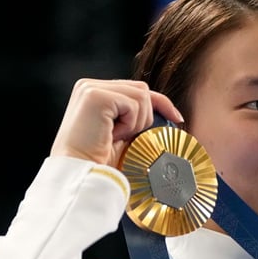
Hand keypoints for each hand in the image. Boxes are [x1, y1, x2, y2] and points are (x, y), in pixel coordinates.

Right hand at [49, 79, 184, 166]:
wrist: (81, 173)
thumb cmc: (100, 159)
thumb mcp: (124, 132)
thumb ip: (136, 116)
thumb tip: (169, 113)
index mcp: (95, 92)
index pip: (136, 89)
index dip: (160, 103)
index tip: (177, 118)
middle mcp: (90, 86)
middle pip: (141, 89)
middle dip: (145, 117)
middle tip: (127, 137)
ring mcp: (91, 88)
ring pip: (141, 96)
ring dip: (137, 122)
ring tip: (116, 137)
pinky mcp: (95, 95)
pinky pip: (133, 104)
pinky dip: (130, 124)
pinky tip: (111, 135)